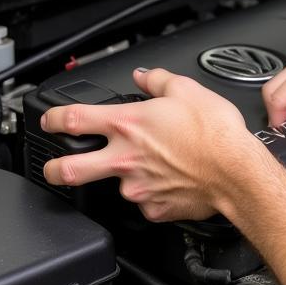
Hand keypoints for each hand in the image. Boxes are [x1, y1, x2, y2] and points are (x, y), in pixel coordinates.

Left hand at [41, 67, 269, 221]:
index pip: (73, 119)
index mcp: (128, 124)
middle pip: (68, 170)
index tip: (49, 120)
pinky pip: (145, 201)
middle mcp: (124, 158)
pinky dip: (153, 193)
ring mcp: (136, 187)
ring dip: (126, 176)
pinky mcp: (153, 208)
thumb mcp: (187, 90)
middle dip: (53, 169)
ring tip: (153, 168)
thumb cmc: (216, 133)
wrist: (236, 171)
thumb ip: (158, 80)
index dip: (52, 118)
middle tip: (54, 168)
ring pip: (116, 184)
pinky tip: (170, 182)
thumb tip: (144, 75)